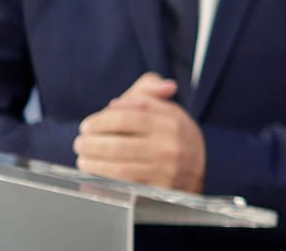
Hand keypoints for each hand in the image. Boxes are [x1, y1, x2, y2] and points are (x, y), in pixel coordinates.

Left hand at [73, 72, 206, 192]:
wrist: (205, 166)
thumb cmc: (176, 134)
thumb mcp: (169, 108)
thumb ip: (145, 94)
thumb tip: (114, 105)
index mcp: (170, 122)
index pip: (125, 118)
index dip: (99, 122)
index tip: (87, 125)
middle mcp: (168, 147)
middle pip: (117, 145)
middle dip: (91, 144)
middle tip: (79, 143)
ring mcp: (164, 171)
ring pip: (117, 169)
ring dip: (92, 164)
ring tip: (83, 159)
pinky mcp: (158, 191)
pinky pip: (124, 187)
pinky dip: (103, 180)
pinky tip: (94, 174)